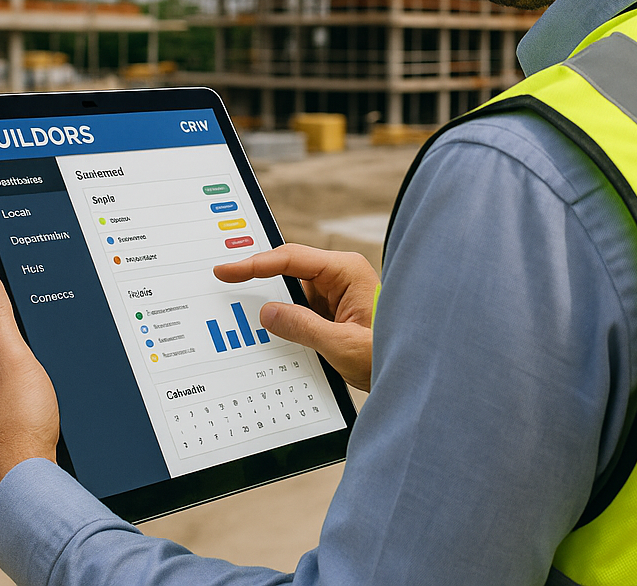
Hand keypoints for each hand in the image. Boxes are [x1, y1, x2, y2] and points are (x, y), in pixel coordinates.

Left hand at [0, 265, 59, 505]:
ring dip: (35, 376)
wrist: (27, 481)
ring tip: (44, 393)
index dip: (19, 324)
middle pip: (4, 347)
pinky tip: (45, 409)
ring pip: (16, 373)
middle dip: (29, 352)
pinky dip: (36, 397)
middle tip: (43, 368)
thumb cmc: (17, 422)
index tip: (35, 336)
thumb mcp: (11, 355)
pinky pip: (20, 397)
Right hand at [214, 244, 377, 391]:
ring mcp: (337, 294)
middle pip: (288, 270)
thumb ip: (302, 327)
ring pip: (292, 292)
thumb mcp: (342, 345)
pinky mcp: (333, 312)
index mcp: (346, 271)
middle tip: (223, 283)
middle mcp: (341, 276)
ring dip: (272, 304)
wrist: (413, 378)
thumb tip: (266, 313)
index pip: (291, 258)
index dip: (255, 264)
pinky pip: (300, 309)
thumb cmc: (391, 356)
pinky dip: (284, 319)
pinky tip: (268, 332)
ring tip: (240, 311)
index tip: (226, 270)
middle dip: (259, 279)